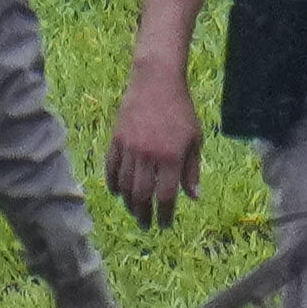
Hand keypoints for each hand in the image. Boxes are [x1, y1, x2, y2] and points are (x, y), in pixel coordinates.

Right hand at [107, 69, 200, 225]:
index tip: (165, 225)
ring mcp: (130, 148)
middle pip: (142, 196)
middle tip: (147, 225)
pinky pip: (111, 169)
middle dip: (144, 215)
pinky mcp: (116, 140)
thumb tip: (193, 197)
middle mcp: (149, 156)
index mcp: (172, 157)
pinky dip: (113, 184)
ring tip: (135, 212)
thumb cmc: (181, 111)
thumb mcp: (195, 139)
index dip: (165, 214)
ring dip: (129, 203)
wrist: (157, 82)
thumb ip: (192, 170)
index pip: (166, 196)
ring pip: (125, 186)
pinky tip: (118, 193)